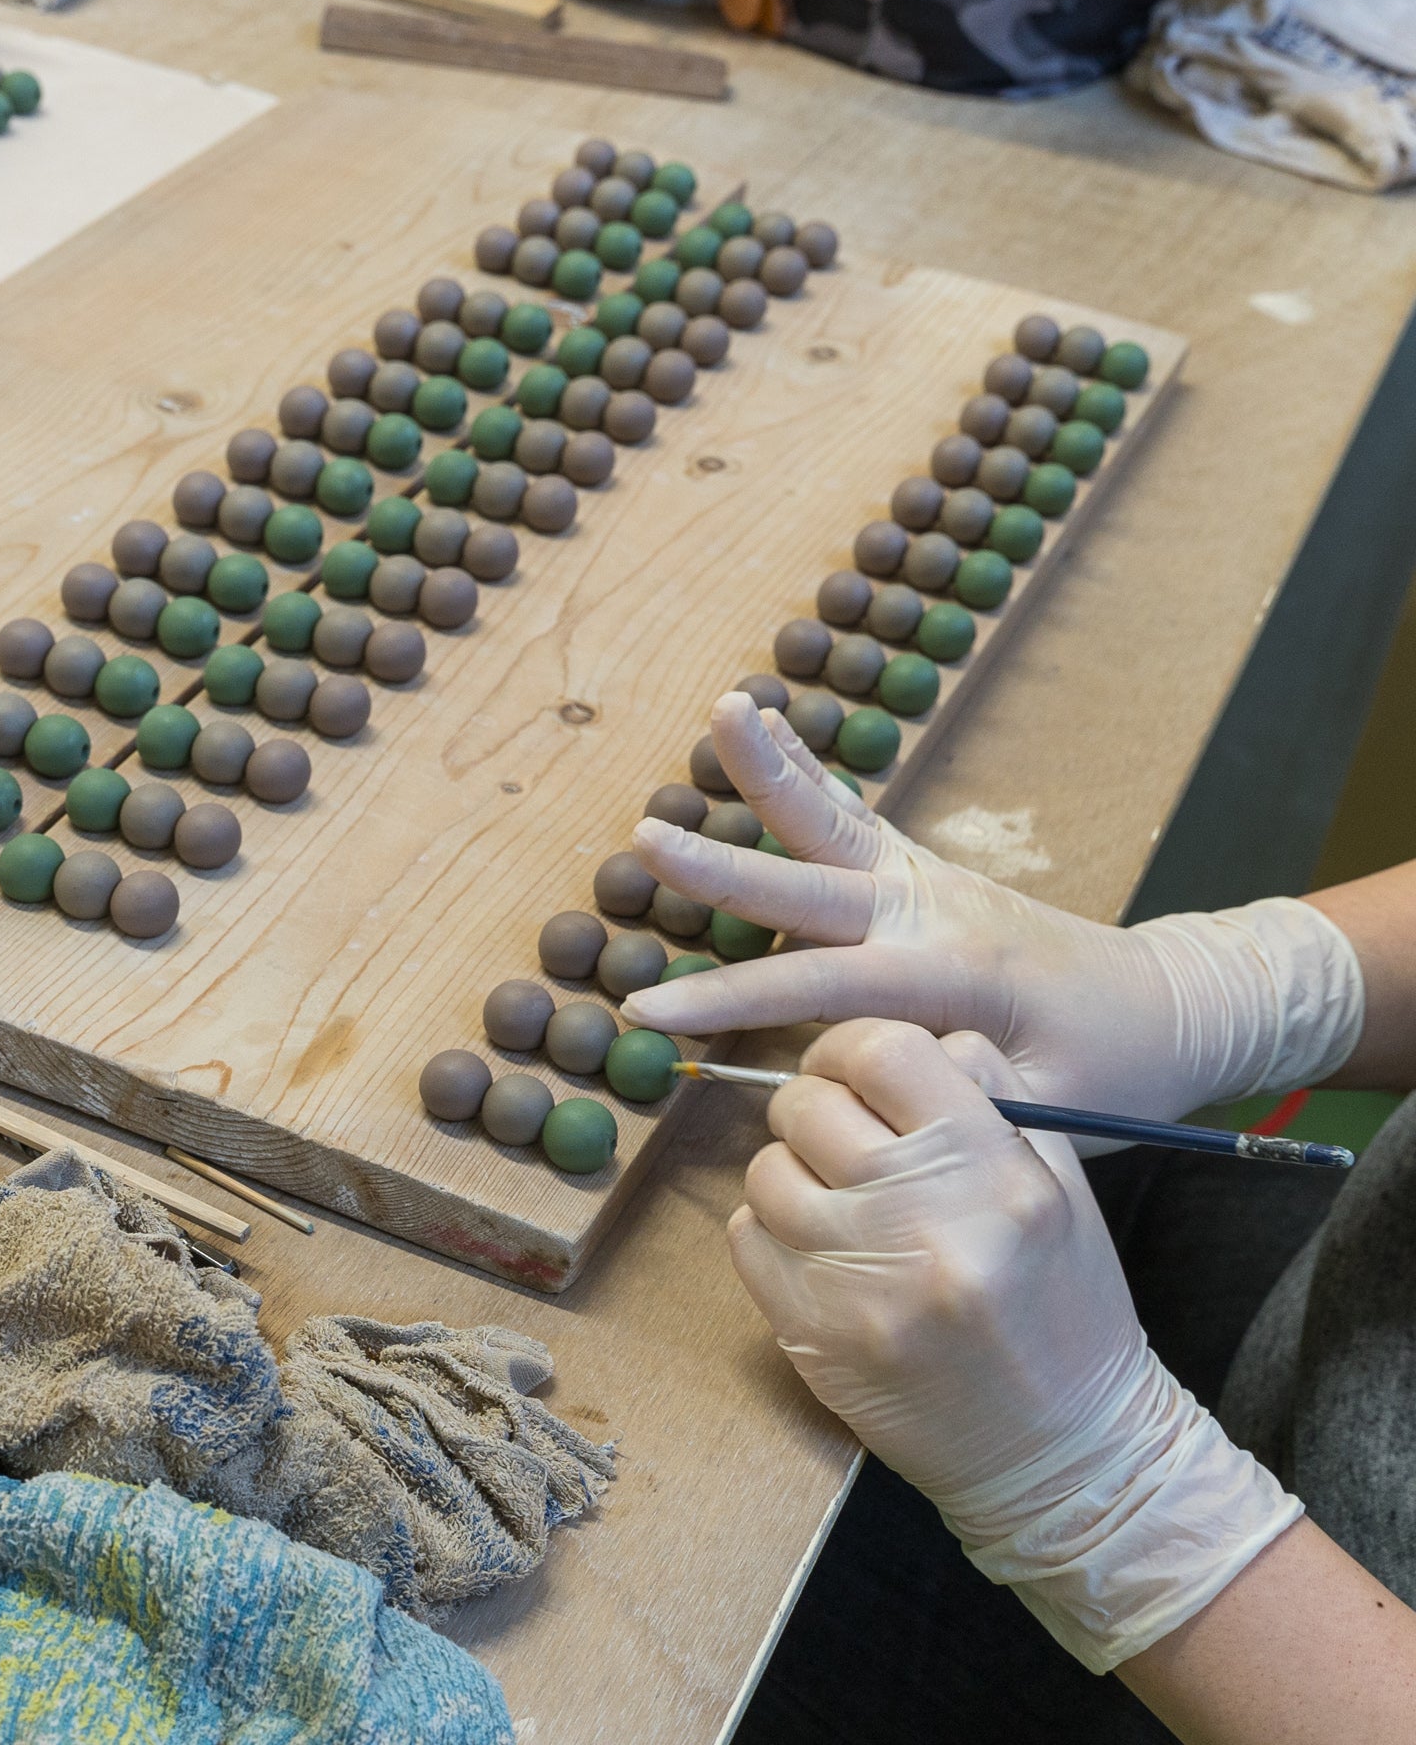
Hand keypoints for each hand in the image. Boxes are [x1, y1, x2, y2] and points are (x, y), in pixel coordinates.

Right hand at [622, 692, 1362, 1123]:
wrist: (1170, 1005)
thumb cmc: (1111, 1070)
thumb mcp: (1042, 1108)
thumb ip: (942, 1088)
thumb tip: (845, 1078)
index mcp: (955, 971)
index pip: (819, 986)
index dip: (729, 999)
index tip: (647, 1014)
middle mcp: (931, 908)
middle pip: (811, 879)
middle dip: (724, 864)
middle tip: (649, 836)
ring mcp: (926, 880)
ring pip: (833, 823)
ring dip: (774, 771)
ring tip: (728, 709)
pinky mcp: (920, 873)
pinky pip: (850, 819)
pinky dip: (804, 775)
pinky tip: (763, 726)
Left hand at [731, 1018, 1300, 1670]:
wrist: (1064, 1458)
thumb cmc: (1067, 1313)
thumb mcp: (1060, 1188)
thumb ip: (992, 1096)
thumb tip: (918, 1037)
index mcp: (994, 1171)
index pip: (884, 1051)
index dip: (849, 1047)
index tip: (847, 1068)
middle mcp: (924, 1220)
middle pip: (809, 1104)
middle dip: (813, 1106)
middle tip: (836, 1132)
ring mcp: (860, 1282)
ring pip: (767, 1169)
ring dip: (790, 1171)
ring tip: (832, 1198)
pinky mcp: (813, 1335)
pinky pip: (747, 1237)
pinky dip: (769, 1230)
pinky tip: (818, 1248)